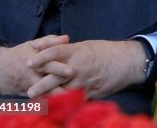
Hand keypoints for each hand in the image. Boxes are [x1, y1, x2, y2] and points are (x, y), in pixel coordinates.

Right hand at [0, 35, 69, 95]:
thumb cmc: (19, 55)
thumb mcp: (32, 44)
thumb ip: (50, 41)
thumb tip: (67, 38)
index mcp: (33, 62)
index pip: (47, 65)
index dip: (59, 69)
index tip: (71, 71)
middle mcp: (30, 76)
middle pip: (46, 84)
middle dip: (59, 87)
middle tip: (75, 89)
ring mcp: (27, 88)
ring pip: (42, 95)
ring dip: (55, 97)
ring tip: (70, 97)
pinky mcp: (25, 96)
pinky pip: (38, 100)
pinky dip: (48, 101)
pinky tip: (60, 101)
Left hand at [25, 39, 145, 98]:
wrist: (129, 61)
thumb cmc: (107, 52)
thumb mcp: (87, 46)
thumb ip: (70, 52)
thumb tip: (52, 55)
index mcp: (77, 51)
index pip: (54, 52)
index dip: (40, 58)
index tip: (28, 63)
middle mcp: (79, 66)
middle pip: (54, 77)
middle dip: (40, 86)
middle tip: (29, 92)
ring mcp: (85, 81)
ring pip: (63, 92)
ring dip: (50, 98)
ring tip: (40, 104)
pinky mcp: (91, 92)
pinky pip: (75, 100)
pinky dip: (67, 105)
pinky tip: (59, 109)